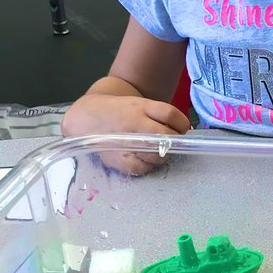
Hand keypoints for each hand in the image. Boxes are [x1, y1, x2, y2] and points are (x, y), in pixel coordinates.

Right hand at [62, 94, 190, 175]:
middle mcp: (133, 124)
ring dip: (164, 155)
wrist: (88, 117)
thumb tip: (185, 131)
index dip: (182, 124)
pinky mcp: (118, 160)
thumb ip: (162, 115)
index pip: (171, 115)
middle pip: (167, 137)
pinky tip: (145, 158)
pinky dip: (149, 165)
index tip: (182, 129)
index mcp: (140, 107)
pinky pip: (143, 168)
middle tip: (173, 142)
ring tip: (157, 150)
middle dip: (175, 141)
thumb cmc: (120, 112)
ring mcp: (126, 143)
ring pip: (158, 155)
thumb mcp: (140, 104)